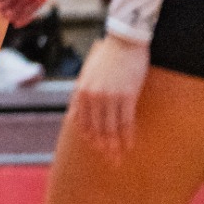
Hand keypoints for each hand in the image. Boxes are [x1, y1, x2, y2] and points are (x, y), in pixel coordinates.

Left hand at [69, 33, 148, 158]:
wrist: (124, 41)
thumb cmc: (106, 57)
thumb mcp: (87, 75)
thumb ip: (81, 95)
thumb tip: (74, 116)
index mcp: (81, 91)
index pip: (83, 121)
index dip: (90, 137)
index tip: (96, 148)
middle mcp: (92, 97)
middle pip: (97, 128)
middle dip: (103, 147)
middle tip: (110, 161)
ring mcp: (109, 97)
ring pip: (111, 128)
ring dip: (115, 146)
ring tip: (119, 158)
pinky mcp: (126, 96)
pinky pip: (126, 121)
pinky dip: (128, 136)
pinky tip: (130, 145)